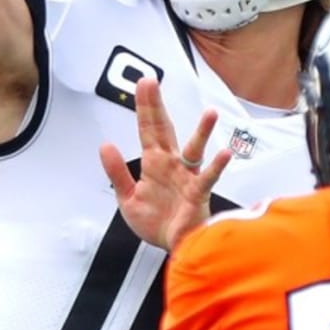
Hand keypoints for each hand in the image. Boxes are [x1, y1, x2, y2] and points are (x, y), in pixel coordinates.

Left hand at [100, 77, 231, 251]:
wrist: (174, 247)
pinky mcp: (198, 193)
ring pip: (194, 150)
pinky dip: (216, 166)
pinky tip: (223, 153)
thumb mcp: (127, 197)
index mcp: (154, 163)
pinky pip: (207, 177)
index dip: (145, 106)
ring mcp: (186, 177)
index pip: (147, 128)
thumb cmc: (157, 222)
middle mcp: (172, 164)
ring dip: (202, 132)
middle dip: (156, 106)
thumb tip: (105, 144)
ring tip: (210, 113)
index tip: (144, 82)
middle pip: (164, 129)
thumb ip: (117, 171)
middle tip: (152, 82)